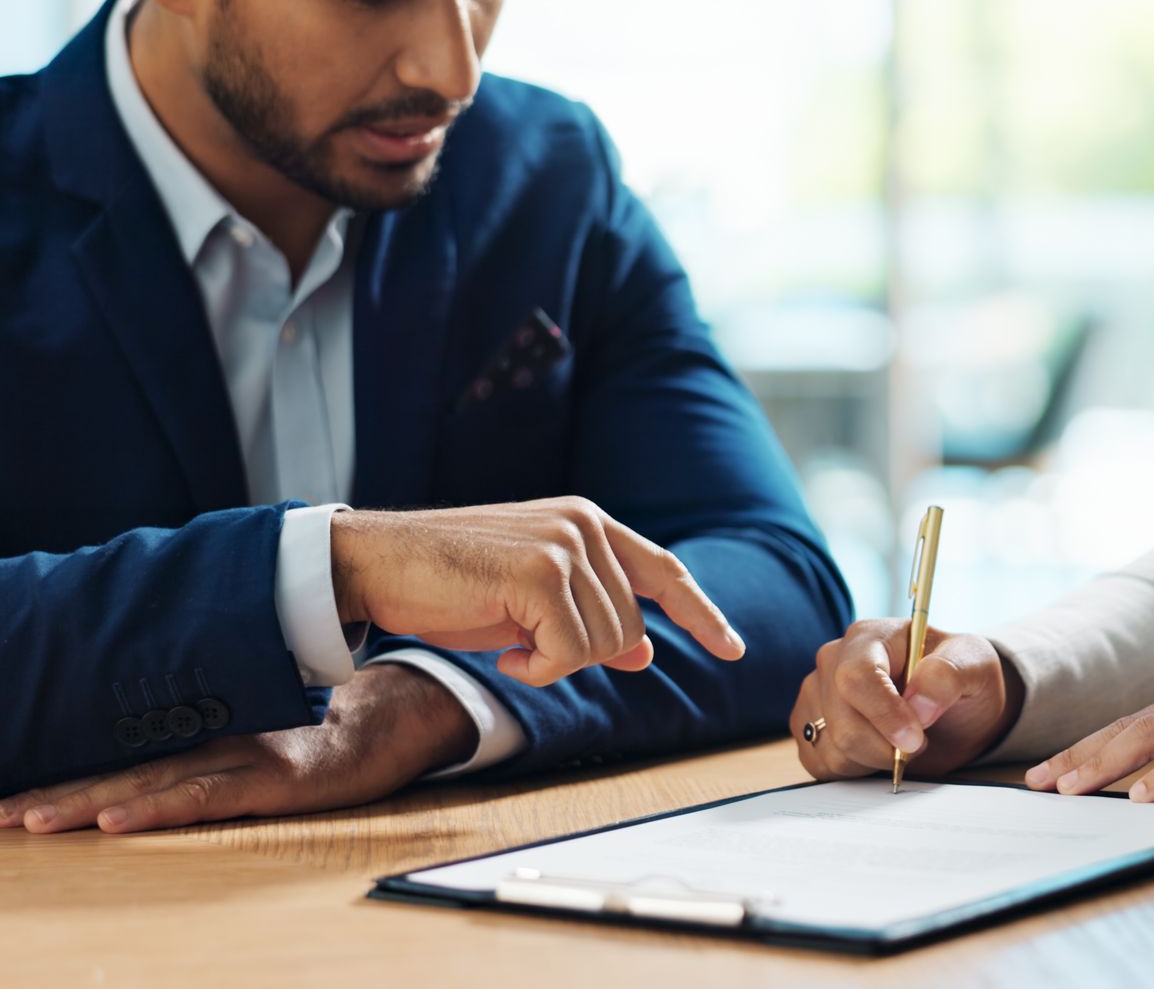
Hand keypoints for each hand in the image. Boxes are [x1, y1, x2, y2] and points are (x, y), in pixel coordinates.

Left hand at [0, 663, 476, 834]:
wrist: (399, 721)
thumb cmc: (329, 742)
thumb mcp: (263, 751)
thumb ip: (218, 759)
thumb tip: (162, 773)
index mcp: (206, 746)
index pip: (121, 768)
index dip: (62, 785)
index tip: (7, 804)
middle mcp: (215, 751)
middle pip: (120, 777)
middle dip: (54, 798)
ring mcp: (245, 763)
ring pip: (152, 787)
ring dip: (87, 806)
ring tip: (32, 822)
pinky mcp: (277, 782)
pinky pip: (208, 799)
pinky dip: (159, 811)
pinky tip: (119, 823)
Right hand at [331, 496, 745, 685]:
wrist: (378, 565)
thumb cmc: (451, 584)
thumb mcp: (535, 602)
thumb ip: (592, 615)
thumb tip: (646, 650)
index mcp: (590, 523)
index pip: (664, 571)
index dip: (702, 613)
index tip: (734, 649)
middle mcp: (586, 525)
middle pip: (628, 627)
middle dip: (582, 655)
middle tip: (523, 645)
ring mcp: (565, 546)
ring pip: (604, 644)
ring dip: (553, 662)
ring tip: (507, 639)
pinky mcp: (539, 573)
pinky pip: (567, 655)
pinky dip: (536, 671)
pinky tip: (501, 653)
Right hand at [790, 619, 1024, 778]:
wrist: (953, 709)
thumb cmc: (960, 678)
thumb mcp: (975, 665)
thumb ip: (950, 675)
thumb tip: (919, 706)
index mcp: (869, 637)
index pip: (856, 677)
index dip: (884, 714)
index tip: (915, 739)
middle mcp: (833, 662)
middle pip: (843, 721)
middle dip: (886, 746)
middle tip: (919, 742)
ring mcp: (817, 696)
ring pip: (832, 749)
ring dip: (875, 760)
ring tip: (899, 743)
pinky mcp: (810, 729)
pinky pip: (822, 765)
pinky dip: (856, 770)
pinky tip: (877, 752)